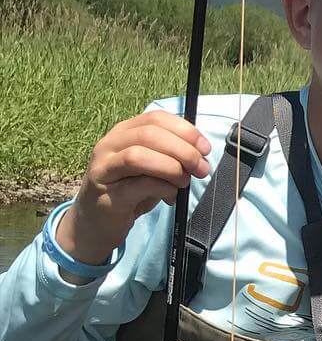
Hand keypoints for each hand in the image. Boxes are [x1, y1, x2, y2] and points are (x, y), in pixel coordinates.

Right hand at [60, 111, 211, 263]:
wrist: (97, 221)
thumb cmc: (130, 190)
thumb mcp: (151, 166)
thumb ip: (170, 154)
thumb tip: (200, 154)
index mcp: (123, 132)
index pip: (156, 119)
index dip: (185, 130)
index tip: (204, 149)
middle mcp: (109, 145)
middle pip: (150, 134)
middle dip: (183, 151)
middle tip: (201, 169)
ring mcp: (104, 168)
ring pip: (139, 156)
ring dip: (171, 168)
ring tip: (183, 182)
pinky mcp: (107, 194)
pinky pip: (139, 185)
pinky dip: (163, 188)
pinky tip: (170, 196)